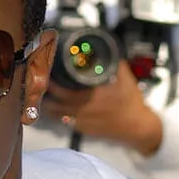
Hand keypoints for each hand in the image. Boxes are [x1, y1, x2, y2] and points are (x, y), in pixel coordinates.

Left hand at [40, 61, 162, 155]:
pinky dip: (57, 114)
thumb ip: (115, 64)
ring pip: (58, 115)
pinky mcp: (84, 130)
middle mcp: (86, 110)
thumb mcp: (126, 79)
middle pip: (56, 104)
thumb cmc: (132, 103)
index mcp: (94, 97)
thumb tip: (108, 49)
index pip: (65, 91)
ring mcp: (84, 122)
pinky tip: (53, 107)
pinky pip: (65, 121)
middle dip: (46, 93)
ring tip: (42, 95)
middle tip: (40, 83)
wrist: (138, 127)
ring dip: (48, 105)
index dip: (53, 84)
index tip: (47, 75)